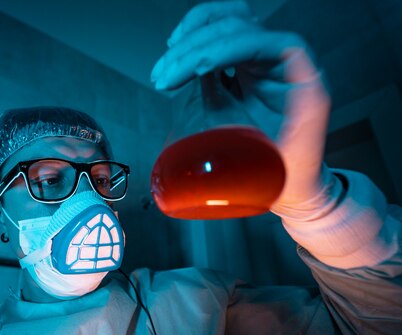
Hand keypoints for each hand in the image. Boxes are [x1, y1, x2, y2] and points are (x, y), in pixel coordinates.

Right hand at [151, 1, 331, 210]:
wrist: (290, 184)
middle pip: (235, 25)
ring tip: (164, 69)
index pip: (258, 41)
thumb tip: (272, 92)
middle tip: (166, 76)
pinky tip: (173, 59)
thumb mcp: (294, 151)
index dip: (224, 48)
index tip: (196, 70)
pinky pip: (215, 41)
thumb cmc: (293, 172)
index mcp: (297, 74)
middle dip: (194, 47)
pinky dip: (190, 44)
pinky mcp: (242, 69)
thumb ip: (287, 118)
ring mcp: (260, 62)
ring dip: (188, 40)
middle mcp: (279, 60)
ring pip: (223, 23)